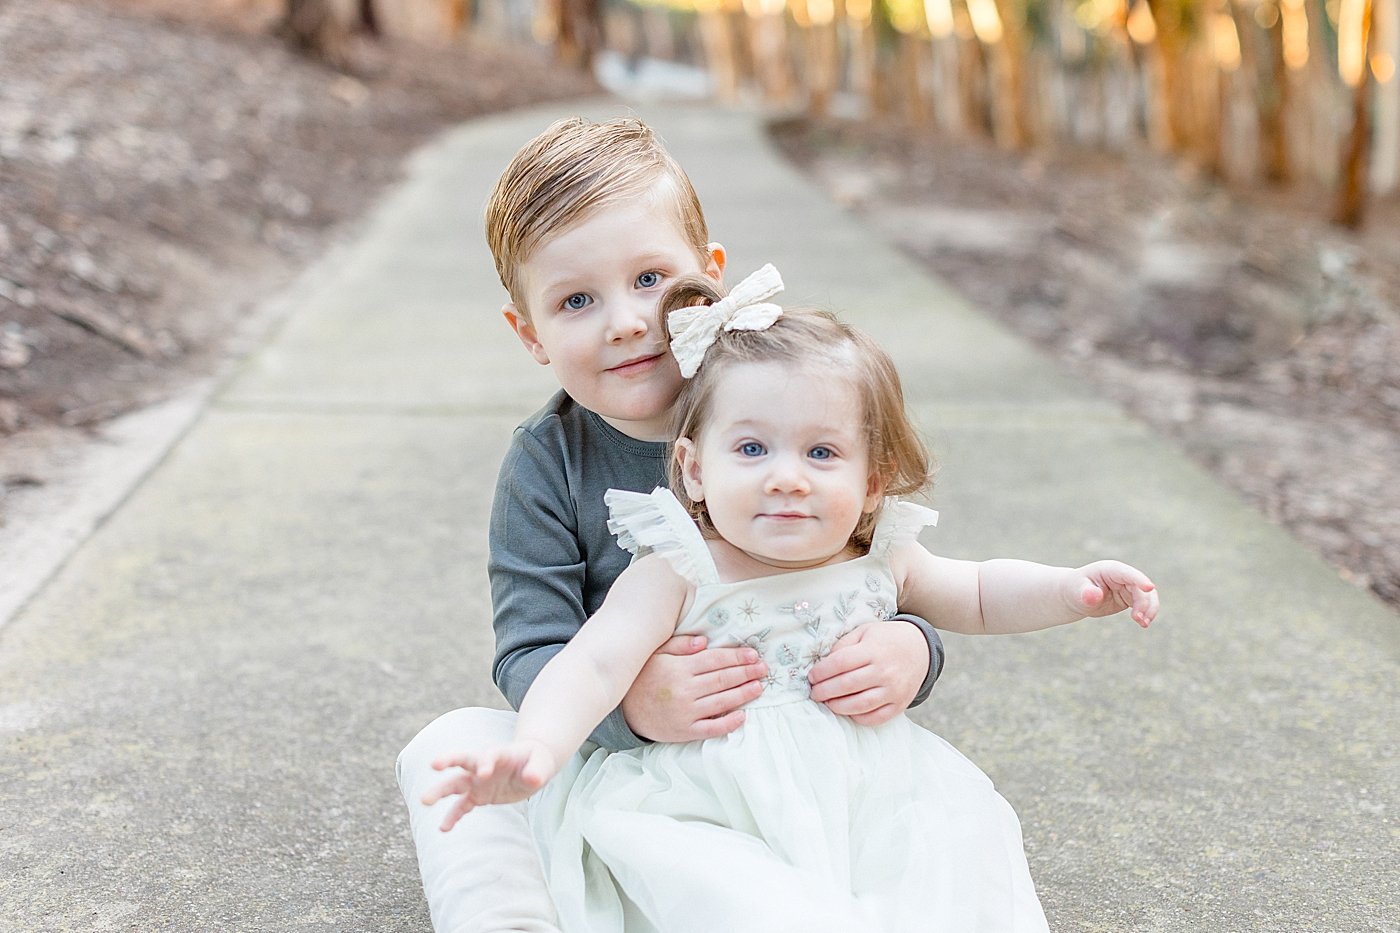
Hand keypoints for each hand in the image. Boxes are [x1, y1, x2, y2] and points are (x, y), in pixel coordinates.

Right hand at [421, 740, 556, 831]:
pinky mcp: (477, 795)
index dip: (486, 763)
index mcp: (498, 753)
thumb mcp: (542, 763)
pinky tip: (443, 829)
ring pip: (455, 784)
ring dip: (440, 791)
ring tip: (424, 801)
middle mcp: (482, 765)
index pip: (489, 755)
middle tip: (434, 765)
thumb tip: (533, 779)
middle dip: (448, 761)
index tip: (484, 773)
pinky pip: (461, 806)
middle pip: (462, 760)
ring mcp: (477, 780)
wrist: (530, 766)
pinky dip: (453, 817)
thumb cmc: (536, 760)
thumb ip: (537, 770)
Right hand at [621, 634, 767, 741]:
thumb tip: (705, 640)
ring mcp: (685, 712)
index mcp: (679, 668)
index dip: (737, 656)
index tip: (753, 654)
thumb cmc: (643, 677)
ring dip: (743, 694)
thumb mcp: (657, 654)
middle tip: (763, 669)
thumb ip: (680, 645)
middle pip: (723, 679)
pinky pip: (711, 728)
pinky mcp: (684, 731)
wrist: (624, 711)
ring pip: (722, 702)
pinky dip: (728, 723)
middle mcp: (684, 690)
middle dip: (746, 673)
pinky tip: (742, 716)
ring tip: (758, 687)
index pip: (715, 660)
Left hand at [808, 621, 928, 725]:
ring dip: (837, 706)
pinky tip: (848, 710)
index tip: (811, 676)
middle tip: (814, 693)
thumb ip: (843, 646)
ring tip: (827, 703)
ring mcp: (894, 690)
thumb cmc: (885, 639)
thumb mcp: (864, 632)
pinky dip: (858, 717)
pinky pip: (875, 718)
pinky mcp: (899, 704)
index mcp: (873, 650)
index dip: (821, 672)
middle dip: (824, 691)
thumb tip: (822, 665)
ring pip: (859, 705)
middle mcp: (884, 671)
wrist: (919, 649)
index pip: (840, 663)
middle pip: (847, 685)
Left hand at [1070, 560, 1158, 627]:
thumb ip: (1087, 593)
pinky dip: (1146, 613)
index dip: (1139, 580)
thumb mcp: (1078, 592)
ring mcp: (1128, 587)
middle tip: (1138, 619)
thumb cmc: (1075, 590)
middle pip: (1141, 587)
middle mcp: (1122, 576)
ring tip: (1143, 624)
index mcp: (1110, 570)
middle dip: (1143, 603)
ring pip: (1147, 596)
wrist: (1076, 596)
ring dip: (1149, 609)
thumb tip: (1095, 595)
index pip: (1127, 574)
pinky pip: (1144, 604)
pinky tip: (1143, 624)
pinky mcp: (1130, 598)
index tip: (1149, 587)